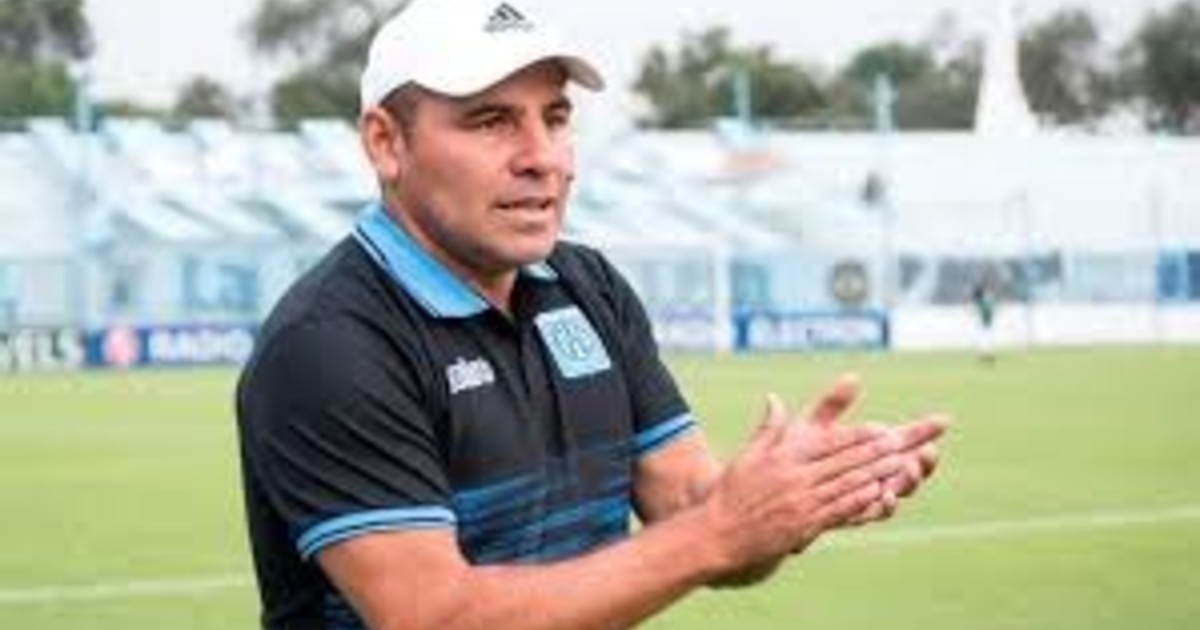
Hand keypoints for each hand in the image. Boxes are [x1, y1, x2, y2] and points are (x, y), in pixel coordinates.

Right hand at [699, 385, 906, 580]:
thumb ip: (768, 429)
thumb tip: (774, 398)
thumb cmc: (732, 494)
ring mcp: (802, 502)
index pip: (830, 443)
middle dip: (877, 452)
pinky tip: (880, 495)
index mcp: (784, 457)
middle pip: (845, 461)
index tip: (882, 429)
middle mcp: (795, 477)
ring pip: (847, 484)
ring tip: (902, 466)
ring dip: (877, 474)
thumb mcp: (747, 456)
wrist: (718, 534)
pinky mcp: (804, 525)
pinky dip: (861, 501)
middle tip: (903, 443)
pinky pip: (839, 510)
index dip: (859, 436)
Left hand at [792, 374, 944, 527]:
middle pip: (912, 467)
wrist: (775, 492)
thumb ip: (832, 404)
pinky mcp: (855, 514)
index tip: (943, 420)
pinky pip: (876, 512)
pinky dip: (884, 504)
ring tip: (910, 469)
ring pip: (900, 490)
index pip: (906, 438)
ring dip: (909, 481)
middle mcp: (877, 474)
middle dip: (924, 460)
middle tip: (929, 451)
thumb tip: (852, 376)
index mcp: (872, 450)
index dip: (925, 430)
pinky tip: (885, 495)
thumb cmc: (796, 455)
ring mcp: (869, 495)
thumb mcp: (815, 427)